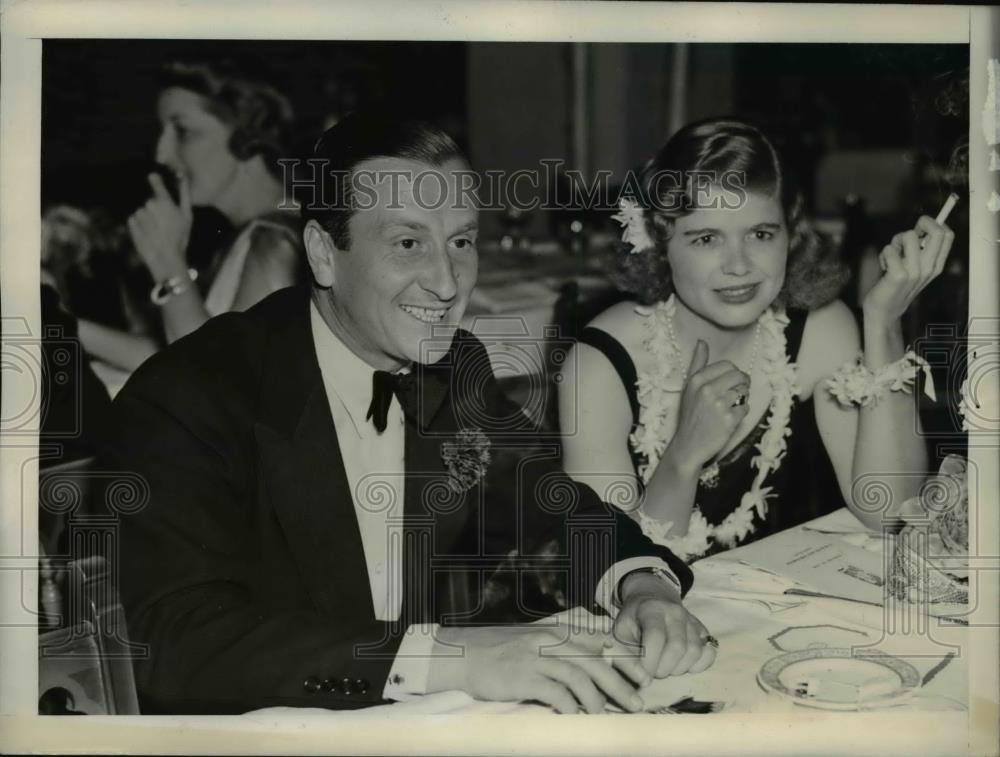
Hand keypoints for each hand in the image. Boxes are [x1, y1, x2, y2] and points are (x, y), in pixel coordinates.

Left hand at [127, 171, 192, 281]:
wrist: (166, 257)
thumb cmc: (180, 237)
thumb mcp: (188, 216)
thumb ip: (185, 195)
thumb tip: (183, 178)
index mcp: (164, 202)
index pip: (156, 184)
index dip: (155, 180)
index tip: (152, 177)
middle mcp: (149, 205)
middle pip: (150, 202)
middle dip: (155, 209)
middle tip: (164, 223)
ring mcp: (139, 215)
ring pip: (142, 211)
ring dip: (147, 218)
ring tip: (156, 231)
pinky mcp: (132, 225)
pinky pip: (134, 220)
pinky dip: (139, 225)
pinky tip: (148, 234)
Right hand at [430, 621, 650, 713]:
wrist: (467, 657)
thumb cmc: (505, 654)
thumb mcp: (538, 644)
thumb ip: (564, 650)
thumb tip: (597, 666)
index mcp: (558, 633)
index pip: (601, 643)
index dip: (625, 660)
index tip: (643, 677)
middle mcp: (551, 642)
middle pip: (595, 662)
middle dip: (620, 684)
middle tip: (637, 703)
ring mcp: (537, 659)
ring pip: (579, 677)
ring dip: (597, 699)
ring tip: (606, 715)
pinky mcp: (524, 678)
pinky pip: (555, 693)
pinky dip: (570, 707)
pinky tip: (576, 717)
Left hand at [613, 572, 715, 677]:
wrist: (652, 598)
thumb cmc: (634, 619)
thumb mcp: (621, 631)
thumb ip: (626, 653)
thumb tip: (640, 678)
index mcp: (652, 610)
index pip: (655, 637)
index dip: (649, 660)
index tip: (642, 673)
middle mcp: (676, 613)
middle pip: (677, 647)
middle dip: (663, 668)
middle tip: (653, 671)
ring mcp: (692, 621)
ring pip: (694, 652)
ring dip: (679, 668)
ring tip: (665, 667)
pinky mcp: (703, 631)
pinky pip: (709, 652)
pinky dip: (699, 665)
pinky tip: (683, 665)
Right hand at [665, 340, 749, 474]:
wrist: (689, 445)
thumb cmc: (690, 415)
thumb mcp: (689, 387)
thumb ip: (697, 363)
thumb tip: (702, 341)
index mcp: (697, 380)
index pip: (728, 365)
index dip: (733, 374)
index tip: (729, 383)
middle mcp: (707, 390)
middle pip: (739, 376)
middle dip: (741, 384)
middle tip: (734, 395)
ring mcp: (719, 405)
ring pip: (744, 392)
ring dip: (741, 399)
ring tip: (729, 407)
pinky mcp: (729, 420)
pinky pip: (745, 408)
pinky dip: (741, 413)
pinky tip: (729, 418)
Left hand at [863, 215, 954, 327]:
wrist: (884, 312)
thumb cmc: (896, 286)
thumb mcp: (915, 268)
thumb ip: (920, 251)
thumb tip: (920, 227)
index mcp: (936, 265)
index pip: (948, 235)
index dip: (933, 224)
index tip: (919, 231)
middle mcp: (930, 268)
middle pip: (937, 232)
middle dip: (921, 224)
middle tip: (906, 237)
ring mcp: (916, 272)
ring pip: (909, 236)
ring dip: (896, 241)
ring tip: (891, 256)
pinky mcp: (899, 276)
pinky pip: (890, 249)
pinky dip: (884, 254)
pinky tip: (884, 266)